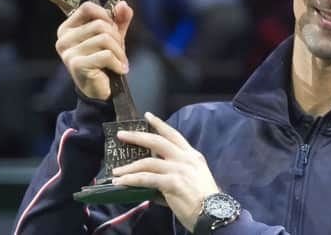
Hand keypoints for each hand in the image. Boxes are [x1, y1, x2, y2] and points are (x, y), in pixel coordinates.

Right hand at [55, 1, 132, 99]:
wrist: (99, 90)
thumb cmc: (103, 61)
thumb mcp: (113, 37)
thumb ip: (119, 20)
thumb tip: (123, 5)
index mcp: (68, 28)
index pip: (87, 8)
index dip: (105, 15)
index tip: (114, 28)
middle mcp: (64, 38)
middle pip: (100, 24)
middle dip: (117, 38)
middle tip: (119, 51)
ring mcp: (68, 52)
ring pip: (104, 39)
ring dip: (119, 52)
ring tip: (120, 61)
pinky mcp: (76, 64)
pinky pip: (105, 55)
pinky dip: (117, 62)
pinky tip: (119, 69)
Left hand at [112, 112, 219, 231]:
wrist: (214, 214)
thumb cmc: (205, 200)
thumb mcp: (194, 177)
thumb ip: (176, 171)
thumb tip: (155, 175)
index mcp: (192, 156)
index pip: (173, 135)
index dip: (159, 124)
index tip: (148, 116)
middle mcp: (185, 158)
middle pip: (157, 141)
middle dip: (137, 137)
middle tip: (122, 135)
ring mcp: (178, 169)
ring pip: (148, 161)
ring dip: (129, 166)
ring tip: (116, 170)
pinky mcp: (172, 183)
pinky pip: (146, 178)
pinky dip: (131, 180)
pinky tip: (122, 182)